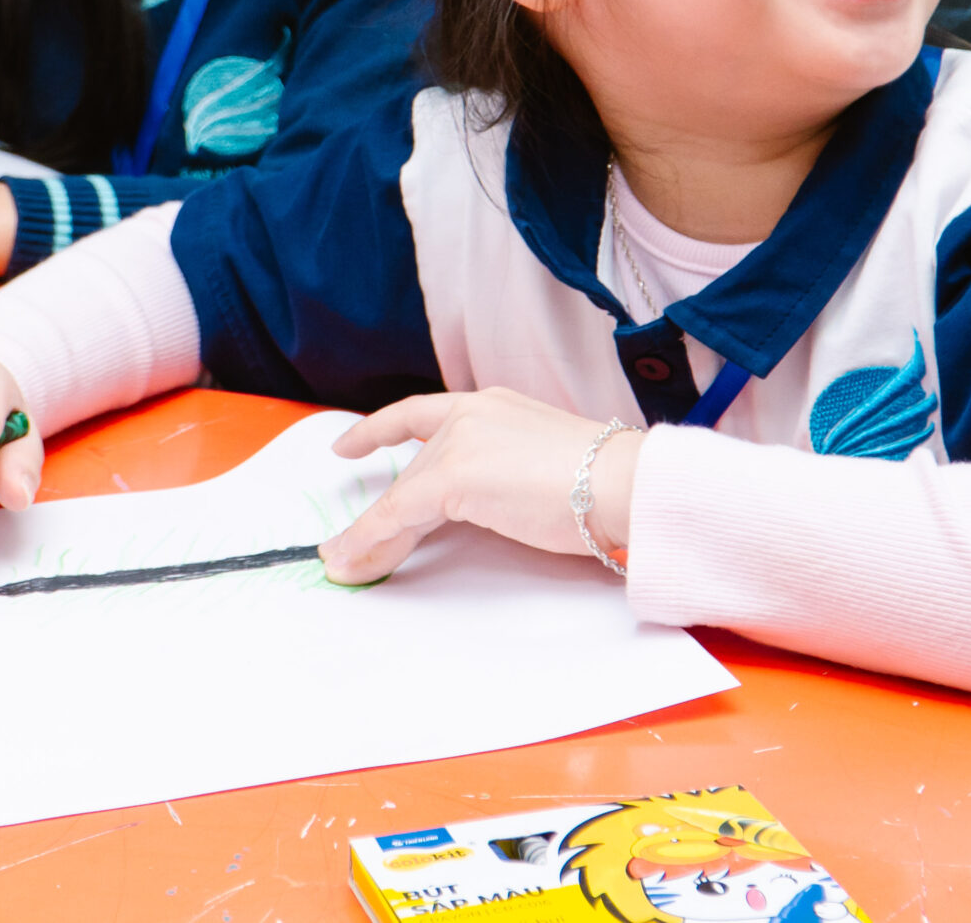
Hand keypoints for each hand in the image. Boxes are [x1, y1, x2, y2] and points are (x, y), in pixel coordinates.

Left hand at [318, 387, 642, 584]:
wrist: (624, 482)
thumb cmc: (605, 482)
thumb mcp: (539, 465)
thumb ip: (503, 474)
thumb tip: (488, 504)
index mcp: (495, 405)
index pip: (423, 416)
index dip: (379, 430)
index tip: (349, 445)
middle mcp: (471, 414)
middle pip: (413, 471)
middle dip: (382, 515)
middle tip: (351, 549)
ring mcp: (461, 441)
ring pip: (401, 496)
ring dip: (371, 536)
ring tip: (346, 565)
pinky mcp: (454, 476)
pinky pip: (398, 515)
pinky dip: (371, 541)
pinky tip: (354, 561)